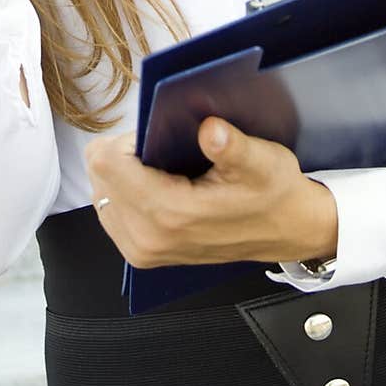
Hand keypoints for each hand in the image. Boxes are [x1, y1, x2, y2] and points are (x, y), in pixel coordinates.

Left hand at [84, 117, 337, 268]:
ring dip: (123, 173)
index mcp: (169, 214)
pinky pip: (111, 210)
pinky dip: (125, 191)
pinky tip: (156, 184)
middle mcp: (147, 239)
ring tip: (162, 168)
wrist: (287, 231)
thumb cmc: (273, 194)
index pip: (106, 162)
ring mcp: (142, 251)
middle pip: (99, 175)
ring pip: (101, 192)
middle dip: (124, 154)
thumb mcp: (263, 161)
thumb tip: (211, 130)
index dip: (128, 138)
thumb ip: (233, 146)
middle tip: (164, 151)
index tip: (159, 136)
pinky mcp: (141, 255)